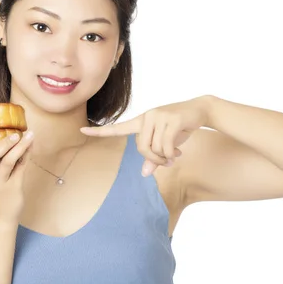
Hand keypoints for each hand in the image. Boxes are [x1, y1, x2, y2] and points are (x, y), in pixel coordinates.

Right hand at [0, 131, 33, 223]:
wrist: (0, 218)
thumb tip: (3, 134)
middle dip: (1, 144)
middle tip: (14, 134)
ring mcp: (0, 183)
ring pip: (8, 161)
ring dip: (19, 146)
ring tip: (28, 135)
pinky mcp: (14, 186)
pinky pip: (21, 167)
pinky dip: (26, 154)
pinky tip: (30, 145)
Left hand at [81, 96, 211, 176]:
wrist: (201, 109)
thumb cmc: (180, 127)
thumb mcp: (166, 142)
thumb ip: (154, 157)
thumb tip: (145, 174)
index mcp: (142, 121)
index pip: (117, 128)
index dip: (99, 131)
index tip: (81, 130)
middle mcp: (147, 117)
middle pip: (141, 148)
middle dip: (154, 159)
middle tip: (167, 161)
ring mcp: (158, 116)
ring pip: (154, 149)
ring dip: (165, 157)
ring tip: (175, 154)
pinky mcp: (171, 119)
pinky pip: (165, 146)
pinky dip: (172, 154)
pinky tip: (179, 151)